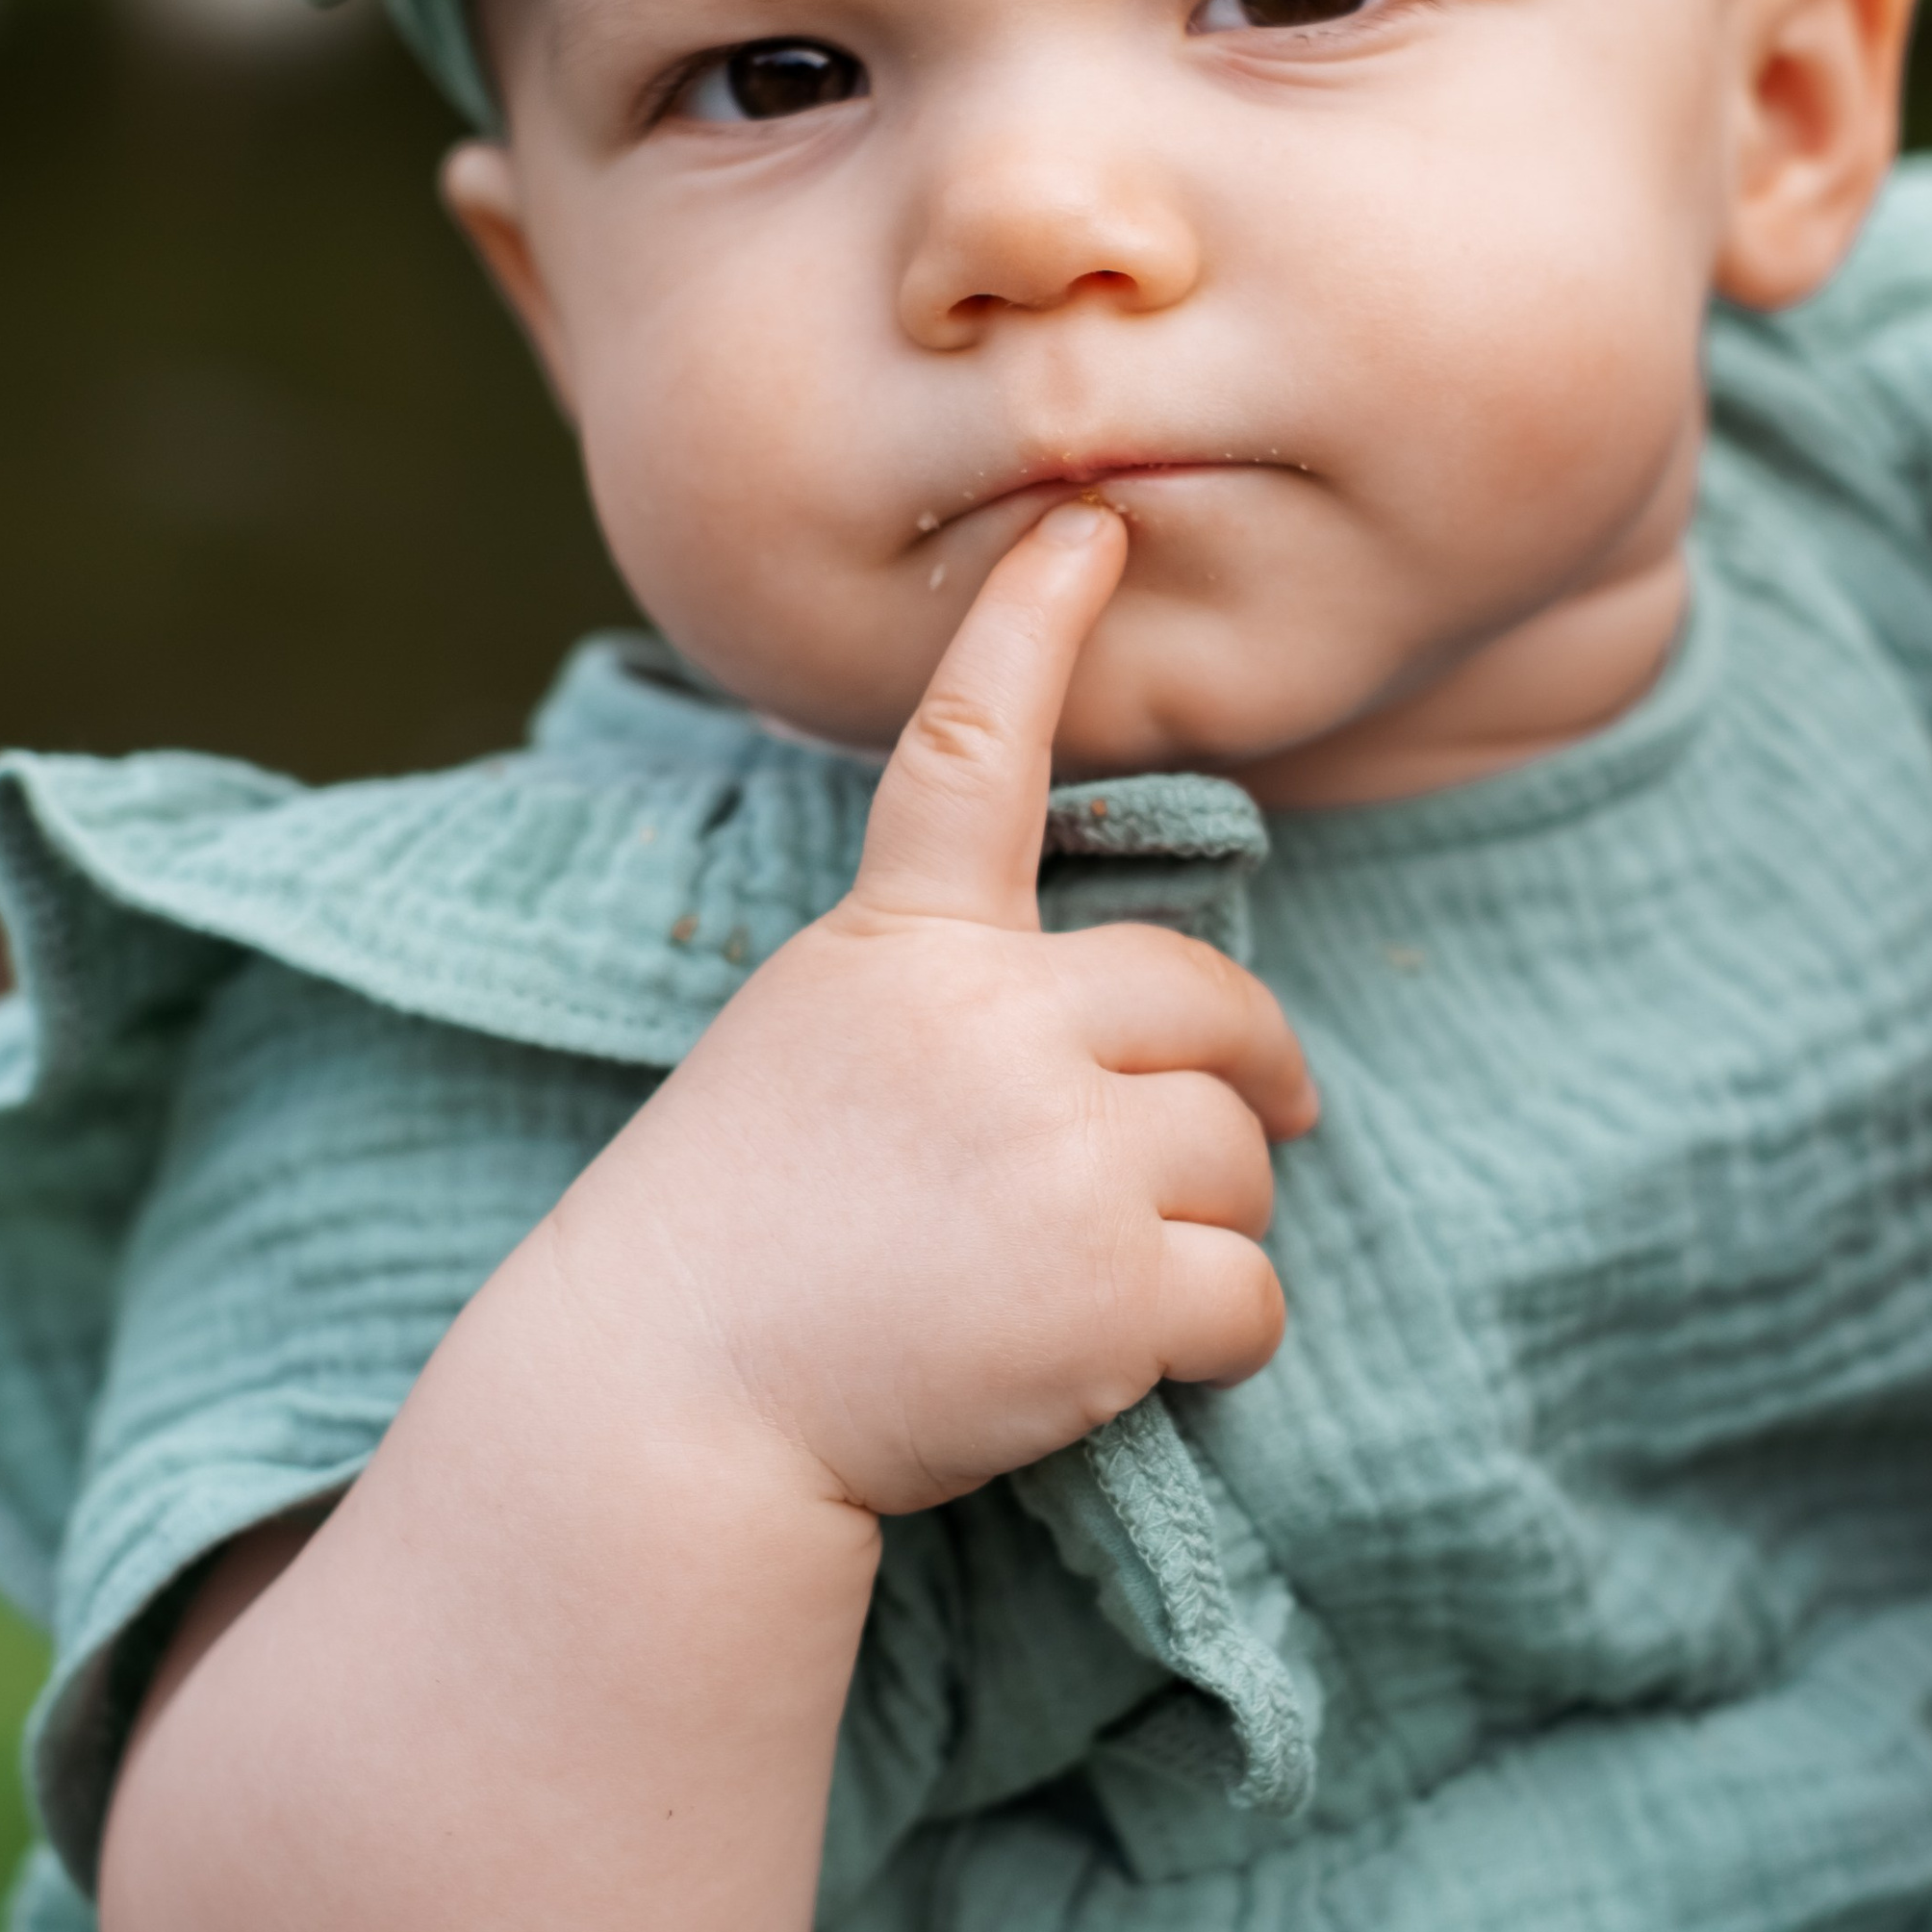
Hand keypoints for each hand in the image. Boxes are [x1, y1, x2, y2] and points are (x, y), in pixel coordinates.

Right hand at [556, 500, 1315, 1516]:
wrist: (666, 1406)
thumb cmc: (727, 1244)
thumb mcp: (802, 1055)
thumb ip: (947, 1008)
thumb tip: (1140, 1040)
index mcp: (893, 949)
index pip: (967, 756)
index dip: (1031, 630)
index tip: (1091, 525)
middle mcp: (985, 1021)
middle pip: (1208, 1004)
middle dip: (1251, 1077)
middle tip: (1265, 1125)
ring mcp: (1054, 1147)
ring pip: (1239, 1162)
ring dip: (1206, 1229)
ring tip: (1084, 1288)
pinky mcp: (1106, 1282)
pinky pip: (1250, 1295)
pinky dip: (1217, 1343)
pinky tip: (1118, 1367)